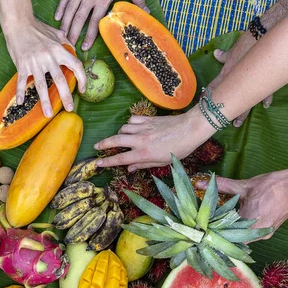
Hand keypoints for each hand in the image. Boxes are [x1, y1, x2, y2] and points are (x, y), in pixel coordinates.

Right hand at [4, 18, 85, 116]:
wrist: (19, 22)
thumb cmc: (38, 28)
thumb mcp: (56, 33)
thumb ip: (66, 43)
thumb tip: (74, 50)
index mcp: (59, 50)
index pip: (76, 66)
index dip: (82, 79)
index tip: (82, 89)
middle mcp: (49, 57)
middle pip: (60, 80)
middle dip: (66, 97)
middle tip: (70, 109)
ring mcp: (35, 62)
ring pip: (41, 86)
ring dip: (45, 101)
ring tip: (48, 114)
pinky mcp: (22, 65)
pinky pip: (22, 81)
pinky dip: (20, 93)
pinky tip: (21, 103)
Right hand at [55, 0, 147, 49]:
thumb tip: (145, 11)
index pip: (95, 22)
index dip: (89, 36)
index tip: (84, 46)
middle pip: (79, 19)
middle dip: (73, 34)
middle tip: (69, 46)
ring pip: (70, 10)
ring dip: (65, 24)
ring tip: (62, 35)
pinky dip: (61, 7)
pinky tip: (57, 17)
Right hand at [95, 107, 212, 170]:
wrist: (191, 128)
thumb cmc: (179, 149)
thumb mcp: (161, 162)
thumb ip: (143, 164)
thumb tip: (129, 168)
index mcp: (143, 153)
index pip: (120, 159)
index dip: (107, 162)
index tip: (98, 164)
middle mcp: (140, 140)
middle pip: (115, 141)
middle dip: (103, 144)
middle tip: (96, 147)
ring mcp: (143, 128)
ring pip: (122, 129)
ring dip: (118, 134)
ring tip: (119, 139)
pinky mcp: (147, 119)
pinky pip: (132, 120)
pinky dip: (128, 125)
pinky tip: (131, 128)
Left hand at [195, 168, 287, 238]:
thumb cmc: (272, 186)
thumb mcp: (244, 186)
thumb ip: (222, 186)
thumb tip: (200, 183)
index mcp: (248, 224)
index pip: (224, 236)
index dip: (212, 232)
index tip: (201, 227)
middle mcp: (256, 234)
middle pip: (231, 239)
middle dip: (219, 232)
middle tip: (205, 226)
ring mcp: (263, 234)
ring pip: (241, 238)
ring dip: (229, 231)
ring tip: (216, 223)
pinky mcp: (267, 231)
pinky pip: (250, 234)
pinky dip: (240, 229)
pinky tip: (232, 221)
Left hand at [206, 31, 272, 126]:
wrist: (267, 34)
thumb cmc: (248, 40)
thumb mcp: (234, 48)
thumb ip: (225, 55)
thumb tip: (215, 54)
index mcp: (228, 72)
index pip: (215, 86)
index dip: (208, 95)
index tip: (202, 103)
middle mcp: (238, 80)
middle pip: (229, 99)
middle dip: (223, 111)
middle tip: (219, 122)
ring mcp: (251, 82)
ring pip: (245, 102)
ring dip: (241, 113)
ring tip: (237, 123)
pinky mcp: (265, 79)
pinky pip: (265, 93)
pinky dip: (265, 99)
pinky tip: (265, 105)